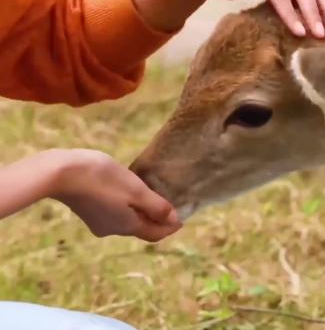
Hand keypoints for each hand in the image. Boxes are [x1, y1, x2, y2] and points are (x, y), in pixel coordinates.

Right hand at [47, 149, 181, 241]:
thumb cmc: (102, 179)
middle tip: (170, 205)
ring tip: (151, 196)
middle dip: (156, 219)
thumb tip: (174, 220)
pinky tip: (126, 192)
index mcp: (127, 226)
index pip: (154, 234)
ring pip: (127, 220)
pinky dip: (126, 206)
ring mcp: (97, 221)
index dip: (170, 228)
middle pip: (141, 228)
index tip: (182, 219)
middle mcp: (112, 229)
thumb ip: (156, 206)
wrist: (58, 173)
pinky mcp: (87, 210)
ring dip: (140, 211)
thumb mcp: (136, 190)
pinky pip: (114, 212)